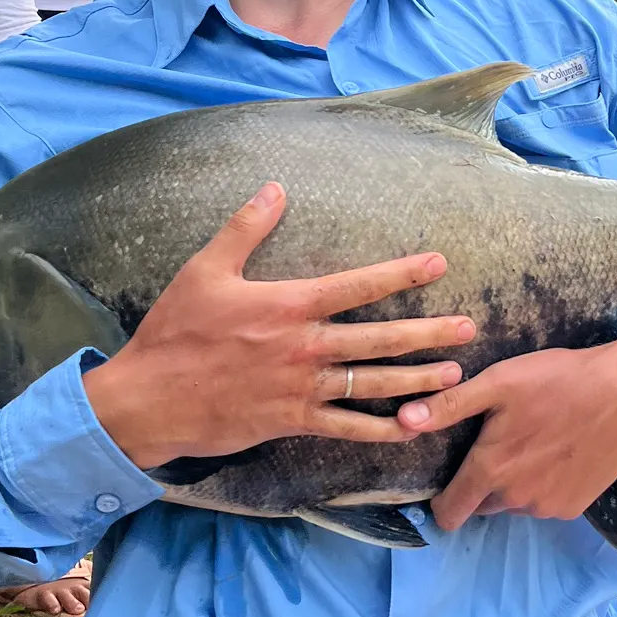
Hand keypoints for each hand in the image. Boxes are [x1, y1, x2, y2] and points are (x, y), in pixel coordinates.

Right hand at [83, 182, 474, 469]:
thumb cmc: (176, 331)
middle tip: (468, 327)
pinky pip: (346, 428)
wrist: (147, 400)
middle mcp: (304, 347)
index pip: (358, 285)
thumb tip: (274, 187)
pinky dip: (381, 429)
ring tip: (454, 375)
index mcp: (289, 305)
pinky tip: (410, 427)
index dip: (401, 273)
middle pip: (379, 338)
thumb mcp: (205, 269)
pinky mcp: (291, 421)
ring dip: (416, 379)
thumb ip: (246, 228)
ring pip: (372, 384)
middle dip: (427, 332)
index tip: (438, 263)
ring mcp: (301, 388)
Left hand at [396, 339, 616, 530]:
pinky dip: (543, 484)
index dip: (441, 500)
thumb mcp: (498, 382)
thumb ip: (449, 406)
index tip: (446, 478)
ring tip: (531, 439)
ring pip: (514, 503)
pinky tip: (557, 449)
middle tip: (497, 444)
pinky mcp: (574, 508)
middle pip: (481, 505)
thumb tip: (402, 421)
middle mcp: (515, 499)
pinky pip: (544, 503)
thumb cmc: (556, 380)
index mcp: (491, 470)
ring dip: (514, 482)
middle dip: (480, 483)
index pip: (448, 513)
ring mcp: (547, 508)